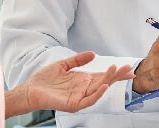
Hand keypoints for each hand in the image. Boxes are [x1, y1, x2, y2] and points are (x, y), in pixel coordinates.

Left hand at [18, 51, 134, 113]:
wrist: (30, 90)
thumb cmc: (44, 80)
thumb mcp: (63, 65)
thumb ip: (78, 59)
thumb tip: (93, 54)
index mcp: (83, 81)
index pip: (103, 76)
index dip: (115, 72)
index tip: (128, 68)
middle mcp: (84, 89)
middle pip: (105, 82)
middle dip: (117, 75)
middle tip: (128, 68)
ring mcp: (80, 97)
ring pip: (98, 90)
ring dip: (108, 80)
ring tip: (115, 71)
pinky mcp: (73, 104)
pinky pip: (89, 100)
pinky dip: (97, 94)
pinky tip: (103, 86)